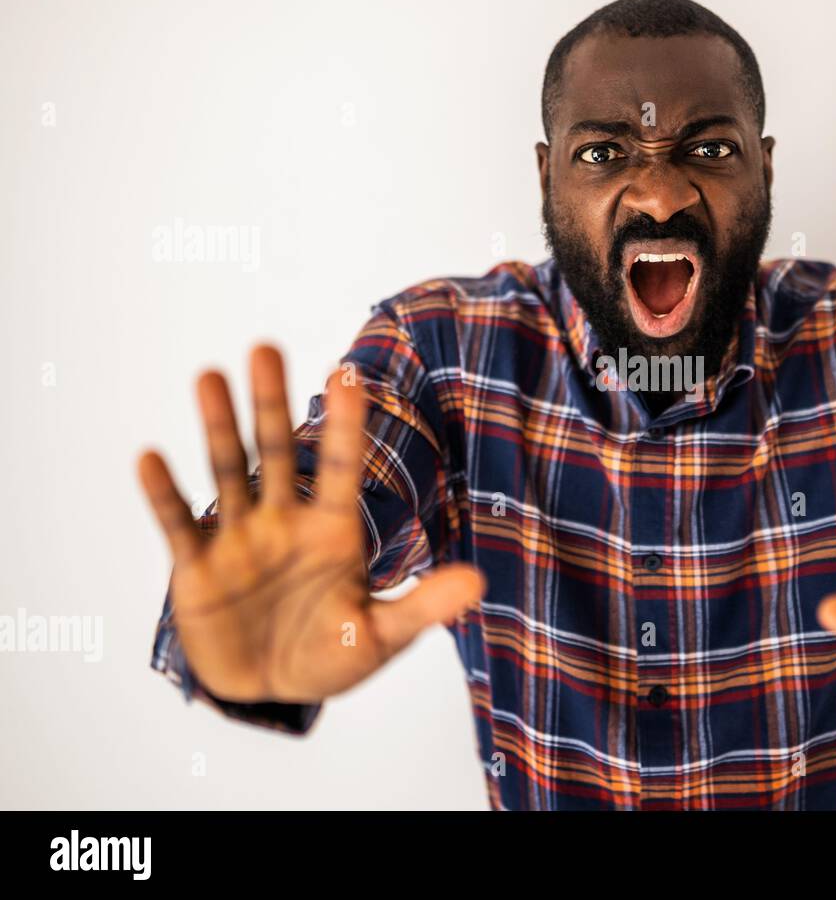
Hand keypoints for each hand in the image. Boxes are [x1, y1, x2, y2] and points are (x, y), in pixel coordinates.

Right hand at [137, 344, 482, 703]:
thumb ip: (423, 607)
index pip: (340, 467)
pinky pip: (179, 524)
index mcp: (333, 530)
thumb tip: (478, 581)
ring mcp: (240, 539)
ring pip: (228, 471)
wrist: (270, 692)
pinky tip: (152, 457)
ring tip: (210, 377)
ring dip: (218, 426)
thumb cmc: (329, 656)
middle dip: (271, 402)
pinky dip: (165, 493)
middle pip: (276, 451)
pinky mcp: (197, 568)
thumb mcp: (380, 637)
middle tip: (265, 347)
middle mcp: (284, 521)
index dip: (344, 424)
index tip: (346, 373)